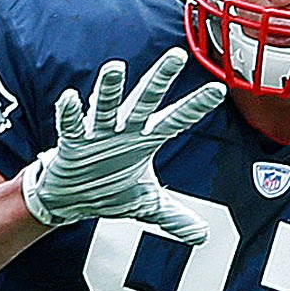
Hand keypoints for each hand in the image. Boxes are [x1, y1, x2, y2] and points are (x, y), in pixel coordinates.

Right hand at [21, 48, 225, 243]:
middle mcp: (124, 130)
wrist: (72, 199)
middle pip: (146, 101)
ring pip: (106, 107)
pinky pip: (71, 127)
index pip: (177, 120)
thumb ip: (175, 216)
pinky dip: (70, 113)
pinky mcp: (73, 144)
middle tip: (178, 55)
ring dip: (110, 89)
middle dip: (161, 79)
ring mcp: (98, 134)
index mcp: (144, 140)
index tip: (219, 89)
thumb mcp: (147, 205)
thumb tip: (203, 235)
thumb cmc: (109, 189)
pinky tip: (71, 98)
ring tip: (115, 67)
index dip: (197, 106)